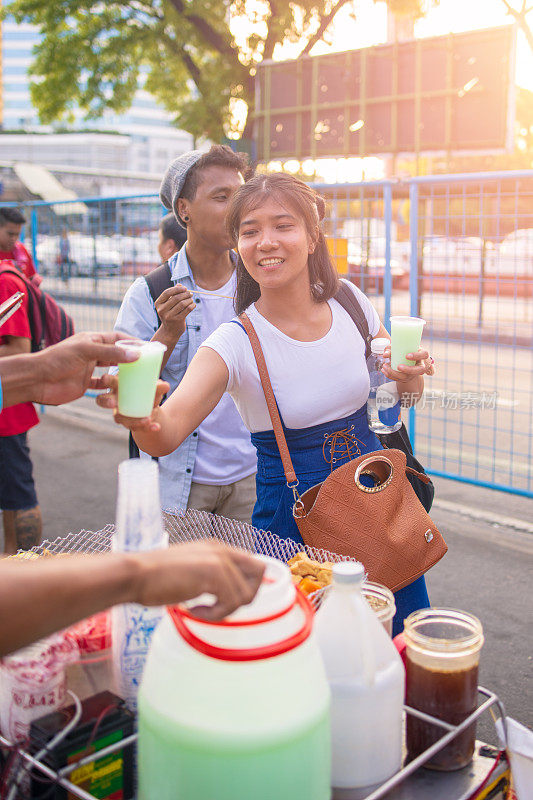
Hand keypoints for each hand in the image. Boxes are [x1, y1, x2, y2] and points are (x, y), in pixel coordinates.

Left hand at [33, 331, 139, 405]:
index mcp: (92, 340)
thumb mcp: (86, 351)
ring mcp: (89, 369)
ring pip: (112, 371)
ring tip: (138, 380)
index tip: (150, 348)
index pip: (118, 338)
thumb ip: (111, 353)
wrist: (36, 380)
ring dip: (123, 375)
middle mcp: (92, 353)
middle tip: (148, 365)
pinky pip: (103, 386)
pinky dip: (111, 389)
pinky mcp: (85, 384)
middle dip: (132, 359)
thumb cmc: (57, 360)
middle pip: (117, 354)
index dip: (133, 343)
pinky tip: (122, 392)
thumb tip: (136, 355)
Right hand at [96, 373, 169, 432]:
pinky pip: (136, 427)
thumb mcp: (151, 386)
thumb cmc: (145, 390)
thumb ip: (157, 386)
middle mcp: (114, 400)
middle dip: (107, 401)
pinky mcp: (128, 424)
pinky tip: (157, 426)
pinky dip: (147, 427)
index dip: (105, 380)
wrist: (149, 406)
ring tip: (147, 419)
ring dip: (133, 420)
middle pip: (103, 401)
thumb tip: (166, 386)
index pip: (108, 381)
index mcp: (117, 385)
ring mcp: (119, 414)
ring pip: (120, 418)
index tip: (105, 378)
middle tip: (113, 403)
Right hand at [132, 541, 265, 619]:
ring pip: (245, 595)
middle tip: (220, 607)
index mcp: (217, 547)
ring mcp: (219, 560)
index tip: (226, 601)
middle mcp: (222, 549)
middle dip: (245, 596)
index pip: (252, 563)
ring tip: (199, 610)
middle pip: (259, 573)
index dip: (247, 585)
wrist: (135, 575)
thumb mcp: (190, 570)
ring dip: (224, 610)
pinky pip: (231, 603)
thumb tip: (228, 596)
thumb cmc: (155, 578)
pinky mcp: (213, 574)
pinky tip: (193, 610)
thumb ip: (211, 576)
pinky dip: (214, 614)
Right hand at [155, 284, 195, 341]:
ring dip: (189, 300)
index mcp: (158, 304)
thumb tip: (180, 284)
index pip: (167, 292)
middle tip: (190, 293)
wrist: (170, 331)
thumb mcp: (168, 304)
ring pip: (182, 303)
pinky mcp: (177, 321)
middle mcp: (162, 310)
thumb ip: (173, 294)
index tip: (184, 288)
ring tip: (191, 299)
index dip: (176, 289)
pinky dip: (192, 305)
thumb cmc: (170, 314)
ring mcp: (169, 316)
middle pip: (176, 298)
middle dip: (185, 294)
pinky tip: (193, 305)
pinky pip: (187, 310)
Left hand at [381, 346, 432, 382]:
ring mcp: (414, 374)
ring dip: (394, 373)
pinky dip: (390, 375)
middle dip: (408, 369)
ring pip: (406, 377)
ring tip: (385, 366)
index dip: (416, 355)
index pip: (423, 354)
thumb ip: (394, 347)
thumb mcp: (405, 347)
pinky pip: (399, 379)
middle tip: (398, 366)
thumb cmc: (408, 350)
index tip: (406, 356)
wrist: (410, 360)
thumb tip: (386, 354)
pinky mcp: (407, 378)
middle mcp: (421, 366)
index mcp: (423, 355)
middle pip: (418, 370)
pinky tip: (383, 370)